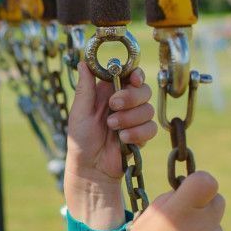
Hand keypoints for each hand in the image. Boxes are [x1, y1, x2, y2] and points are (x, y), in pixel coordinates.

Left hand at [62, 61, 153, 229]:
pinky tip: (123, 139)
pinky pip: (151, 128)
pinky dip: (137, 133)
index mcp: (108, 92)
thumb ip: (85, 88)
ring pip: (148, 109)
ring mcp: (134, 119)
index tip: (133, 79)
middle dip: (130, 98)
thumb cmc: (80, 140)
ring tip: (113, 128)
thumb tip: (83, 61)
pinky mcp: (142, 135)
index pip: (129, 75)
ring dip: (130, 119)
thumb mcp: (79, 112)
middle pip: (143, 89)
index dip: (135, 74)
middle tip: (114, 107)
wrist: (91, 169)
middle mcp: (124, 103)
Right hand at [106, 172, 227, 230]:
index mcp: (178, 212)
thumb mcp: (144, 223)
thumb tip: (185, 192)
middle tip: (186, 218)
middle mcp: (200, 228)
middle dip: (204, 206)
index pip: (207, 181)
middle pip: (218, 201)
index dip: (199, 182)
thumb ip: (168, 202)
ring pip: (216, 228)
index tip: (189, 190)